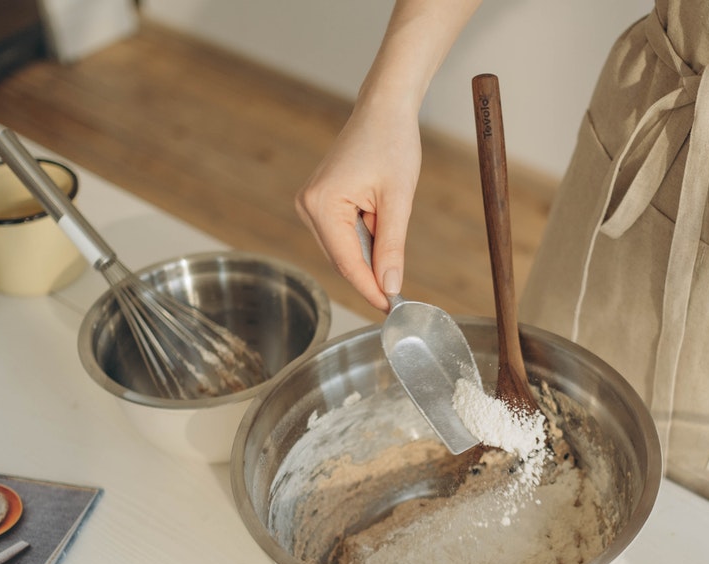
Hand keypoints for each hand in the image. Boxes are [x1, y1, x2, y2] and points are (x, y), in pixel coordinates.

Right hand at [296, 104, 421, 311]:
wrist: (384, 110)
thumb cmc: (392, 144)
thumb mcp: (398, 201)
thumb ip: (392, 248)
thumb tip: (389, 286)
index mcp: (322, 205)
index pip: (347, 264)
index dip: (370, 290)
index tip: (392, 309)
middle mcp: (308, 206)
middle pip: (342, 260)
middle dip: (371, 274)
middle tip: (400, 289)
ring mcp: (311, 204)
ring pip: (343, 250)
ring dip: (369, 253)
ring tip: (391, 226)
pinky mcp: (320, 202)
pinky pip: (342, 235)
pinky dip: (364, 239)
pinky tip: (381, 221)